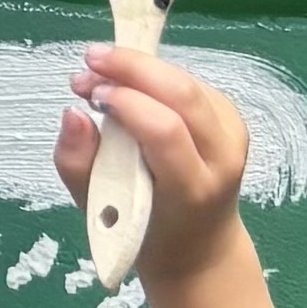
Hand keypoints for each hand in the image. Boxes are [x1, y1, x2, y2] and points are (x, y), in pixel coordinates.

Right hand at [55, 48, 249, 277]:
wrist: (200, 248)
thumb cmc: (145, 231)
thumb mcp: (97, 209)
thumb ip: (76, 163)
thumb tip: (72, 113)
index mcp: (191, 189)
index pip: (165, 130)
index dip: (125, 100)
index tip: (86, 90)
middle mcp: (222, 159)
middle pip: (183, 95)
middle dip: (133, 66)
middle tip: (90, 59)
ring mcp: (234, 137)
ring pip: (188, 83)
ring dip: (142, 68)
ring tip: (101, 72)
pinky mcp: (232, 122)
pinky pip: (192, 86)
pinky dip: (157, 77)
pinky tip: (131, 86)